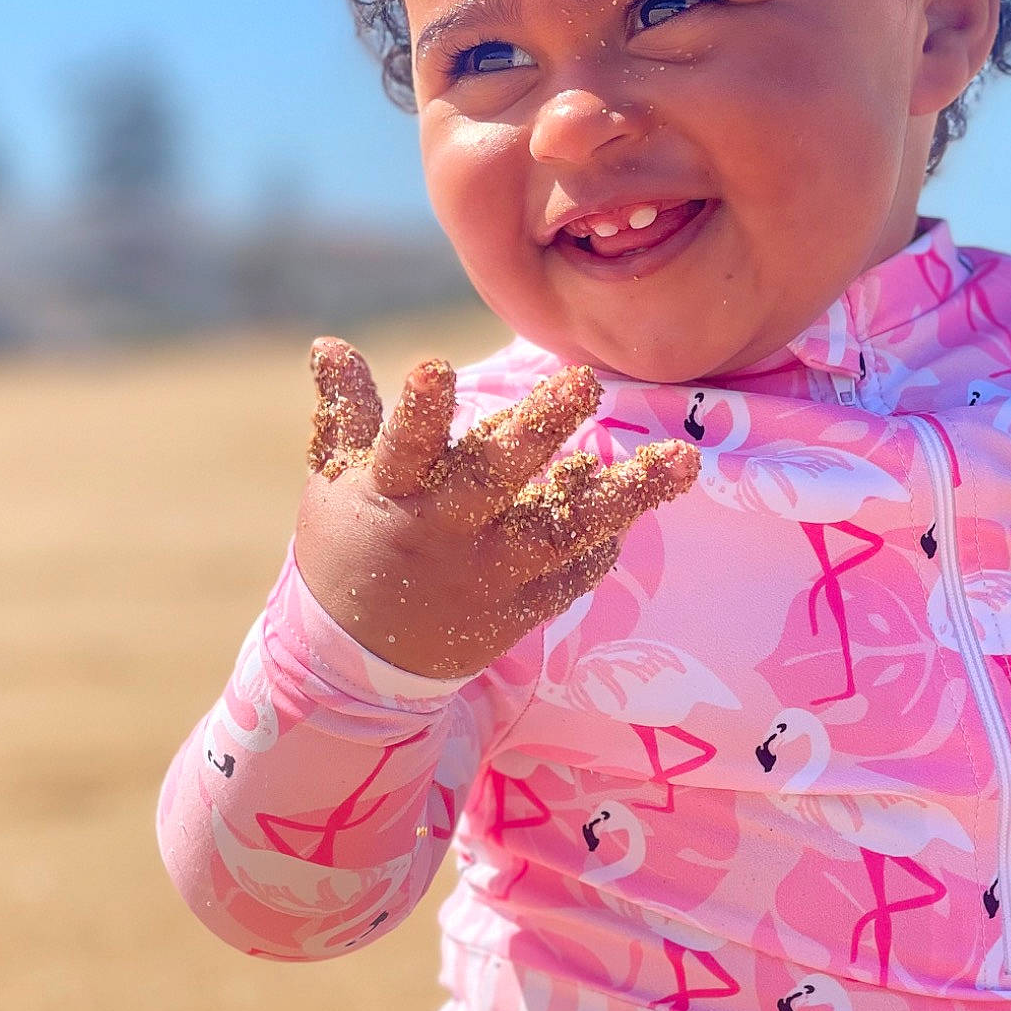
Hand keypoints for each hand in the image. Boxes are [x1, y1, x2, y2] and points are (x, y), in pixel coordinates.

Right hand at [293, 339, 699, 680]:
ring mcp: (486, 577)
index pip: (403, 448)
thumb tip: (329, 344)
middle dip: (538, 430)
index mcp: (392, 496)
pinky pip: (569, 579)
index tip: (434, 366)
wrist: (358, 666)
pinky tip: (638, 507)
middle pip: (495, 481)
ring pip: (561, 534)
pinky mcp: (515, 613)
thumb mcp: (334, 483)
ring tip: (681, 459)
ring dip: (624, 497)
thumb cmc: (348, 551)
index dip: (418, 412)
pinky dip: (601, 547)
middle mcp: (445, 535)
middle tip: (583, 382)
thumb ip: (346, 414)